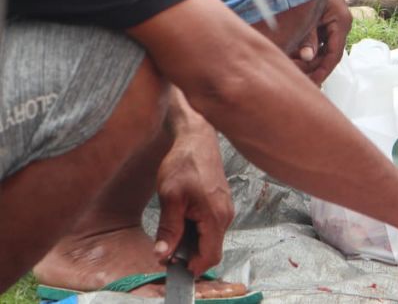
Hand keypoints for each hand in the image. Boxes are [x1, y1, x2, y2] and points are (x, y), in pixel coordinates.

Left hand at [153, 116, 234, 275]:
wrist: (197, 138)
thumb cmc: (184, 163)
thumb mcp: (170, 198)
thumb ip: (169, 229)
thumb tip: (163, 254)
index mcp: (215, 216)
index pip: (209, 256)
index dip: (191, 267)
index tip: (170, 265)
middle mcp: (225, 215)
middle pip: (211, 250)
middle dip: (189, 256)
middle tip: (165, 250)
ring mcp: (225, 209)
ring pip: (210, 239)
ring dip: (191, 244)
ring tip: (170, 233)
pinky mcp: (221, 204)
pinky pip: (210, 227)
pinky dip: (195, 232)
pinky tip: (180, 221)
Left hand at [298, 0, 351, 85]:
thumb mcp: (308, 16)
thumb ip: (308, 38)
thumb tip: (307, 57)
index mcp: (342, 21)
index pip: (335, 54)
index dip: (323, 70)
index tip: (314, 82)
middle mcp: (340, 24)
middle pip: (328, 54)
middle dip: (313, 66)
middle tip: (299, 77)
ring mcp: (332, 23)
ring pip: (322, 48)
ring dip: (308, 59)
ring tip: (293, 68)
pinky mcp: (324, 21)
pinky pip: (318, 40)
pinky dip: (307, 48)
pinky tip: (294, 56)